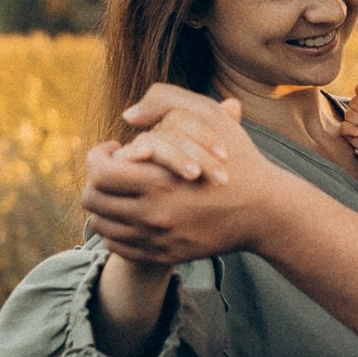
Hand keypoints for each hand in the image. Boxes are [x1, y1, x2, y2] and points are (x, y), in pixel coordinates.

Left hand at [84, 89, 285, 264]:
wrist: (264, 211)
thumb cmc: (238, 159)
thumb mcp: (209, 117)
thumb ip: (165, 102)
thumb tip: (127, 115)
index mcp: (158, 180)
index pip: (99, 172)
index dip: (98, 156)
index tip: (114, 149)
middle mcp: (153, 215)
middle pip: (93, 200)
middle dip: (97, 180)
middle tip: (115, 170)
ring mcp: (157, 239)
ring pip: (101, 226)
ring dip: (105, 205)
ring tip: (122, 191)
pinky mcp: (163, 255)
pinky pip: (118, 247)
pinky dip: (117, 230)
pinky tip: (132, 213)